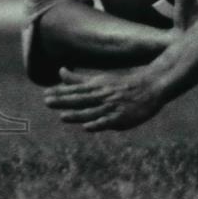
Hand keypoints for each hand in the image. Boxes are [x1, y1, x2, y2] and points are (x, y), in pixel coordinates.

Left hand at [43, 65, 167, 130]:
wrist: (152, 86)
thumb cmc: (123, 84)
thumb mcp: (100, 79)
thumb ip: (78, 79)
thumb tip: (60, 71)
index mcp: (97, 86)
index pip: (76, 90)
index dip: (61, 92)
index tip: (46, 93)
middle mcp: (103, 95)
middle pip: (82, 99)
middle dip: (64, 101)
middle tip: (48, 101)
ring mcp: (113, 106)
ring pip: (93, 111)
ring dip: (78, 114)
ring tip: (63, 116)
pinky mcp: (122, 117)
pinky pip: (108, 122)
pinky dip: (98, 124)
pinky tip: (88, 127)